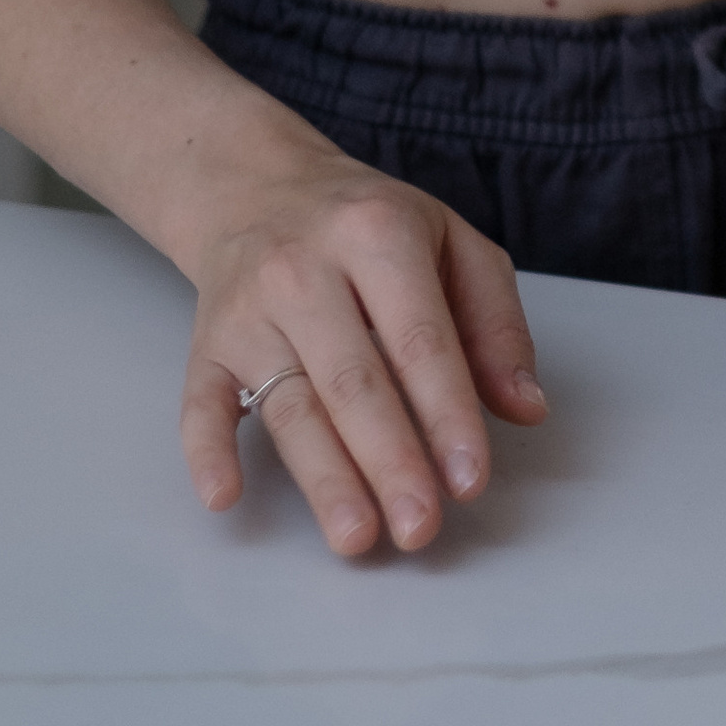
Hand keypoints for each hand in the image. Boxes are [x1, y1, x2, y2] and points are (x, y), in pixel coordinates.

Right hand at [181, 152, 546, 559]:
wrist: (258, 187)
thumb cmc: (370, 226)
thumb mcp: (451, 243)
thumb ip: (496, 324)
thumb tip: (527, 408)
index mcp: (379, 234)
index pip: (420, 337)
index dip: (448, 411)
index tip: (470, 478)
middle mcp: (306, 269)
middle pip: (354, 380)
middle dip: (390, 460)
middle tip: (420, 527)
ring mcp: (248, 309)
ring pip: (288, 404)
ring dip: (323, 476)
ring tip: (357, 537)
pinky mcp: (206, 342)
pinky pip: (199, 402)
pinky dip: (208, 451)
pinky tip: (226, 497)